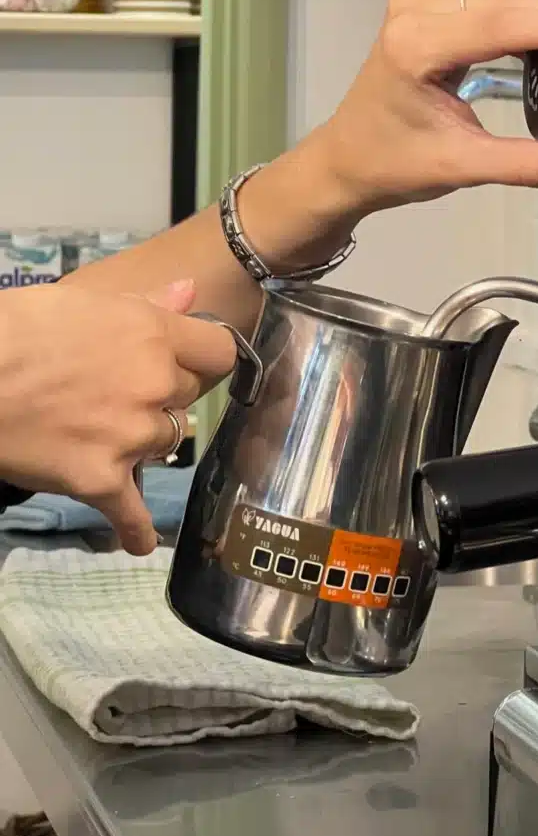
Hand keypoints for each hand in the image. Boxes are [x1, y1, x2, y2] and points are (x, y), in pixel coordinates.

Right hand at [0, 280, 236, 553]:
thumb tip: (192, 292)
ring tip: (99, 432)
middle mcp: (154, 383)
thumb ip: (146, 302)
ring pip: (164, 442)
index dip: (203, 357)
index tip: (187, 362)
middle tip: (117, 392)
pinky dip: (133, 530)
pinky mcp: (101, 477)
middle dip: (161, 394)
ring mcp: (132, 434)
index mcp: (153, 335)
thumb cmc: (15, 329)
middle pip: (188, 397)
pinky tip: (139, 543)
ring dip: (142, 440)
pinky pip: (130, 511)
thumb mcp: (83, 300)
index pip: (219, 352)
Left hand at [316, 0, 537, 214]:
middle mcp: (416, 11)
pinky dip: (537, 12)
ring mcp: (423, 3)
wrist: (349, 158)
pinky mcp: (435, 8)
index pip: (500, 23)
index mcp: (415, 46)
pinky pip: (496, 1)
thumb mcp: (462, 168)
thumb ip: (530, 164)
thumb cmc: (391, 162)